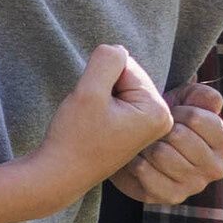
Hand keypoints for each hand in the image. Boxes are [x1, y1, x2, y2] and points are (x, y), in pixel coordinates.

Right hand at [38, 43, 177, 188]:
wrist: (61, 174)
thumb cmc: (74, 137)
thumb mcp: (89, 91)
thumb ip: (106, 60)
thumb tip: (116, 49)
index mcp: (158, 110)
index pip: (126, 66)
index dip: (100, 78)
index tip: (93, 108)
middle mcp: (162, 118)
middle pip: (127, 75)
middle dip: (103, 86)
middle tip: (91, 115)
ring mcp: (150, 125)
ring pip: (120, 86)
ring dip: (100, 95)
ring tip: (92, 121)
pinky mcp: (136, 129)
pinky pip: (118, 100)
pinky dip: (101, 106)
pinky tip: (95, 126)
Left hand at [110, 79, 222, 204]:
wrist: (141, 145)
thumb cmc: (169, 119)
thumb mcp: (186, 99)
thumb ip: (201, 95)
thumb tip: (212, 102)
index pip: (196, 118)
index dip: (175, 111)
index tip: (171, 114)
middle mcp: (216, 168)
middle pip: (178, 136)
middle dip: (160, 128)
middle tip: (155, 130)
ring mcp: (195, 185)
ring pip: (161, 154)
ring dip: (146, 144)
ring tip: (147, 143)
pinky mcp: (171, 197)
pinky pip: (146, 173)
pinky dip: (136, 162)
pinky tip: (139, 159)